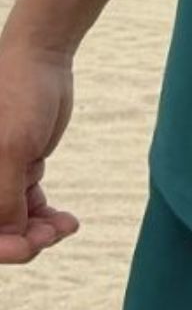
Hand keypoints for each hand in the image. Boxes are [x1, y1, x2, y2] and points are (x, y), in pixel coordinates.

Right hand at [0, 42, 79, 263]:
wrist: (42, 60)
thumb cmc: (18, 96)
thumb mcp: (10, 150)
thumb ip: (4, 197)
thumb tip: (10, 236)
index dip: (0, 246)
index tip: (27, 248)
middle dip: (21, 240)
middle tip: (51, 235)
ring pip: (13, 224)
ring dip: (39, 231)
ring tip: (65, 225)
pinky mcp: (18, 172)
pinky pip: (28, 208)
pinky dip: (47, 218)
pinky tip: (67, 220)